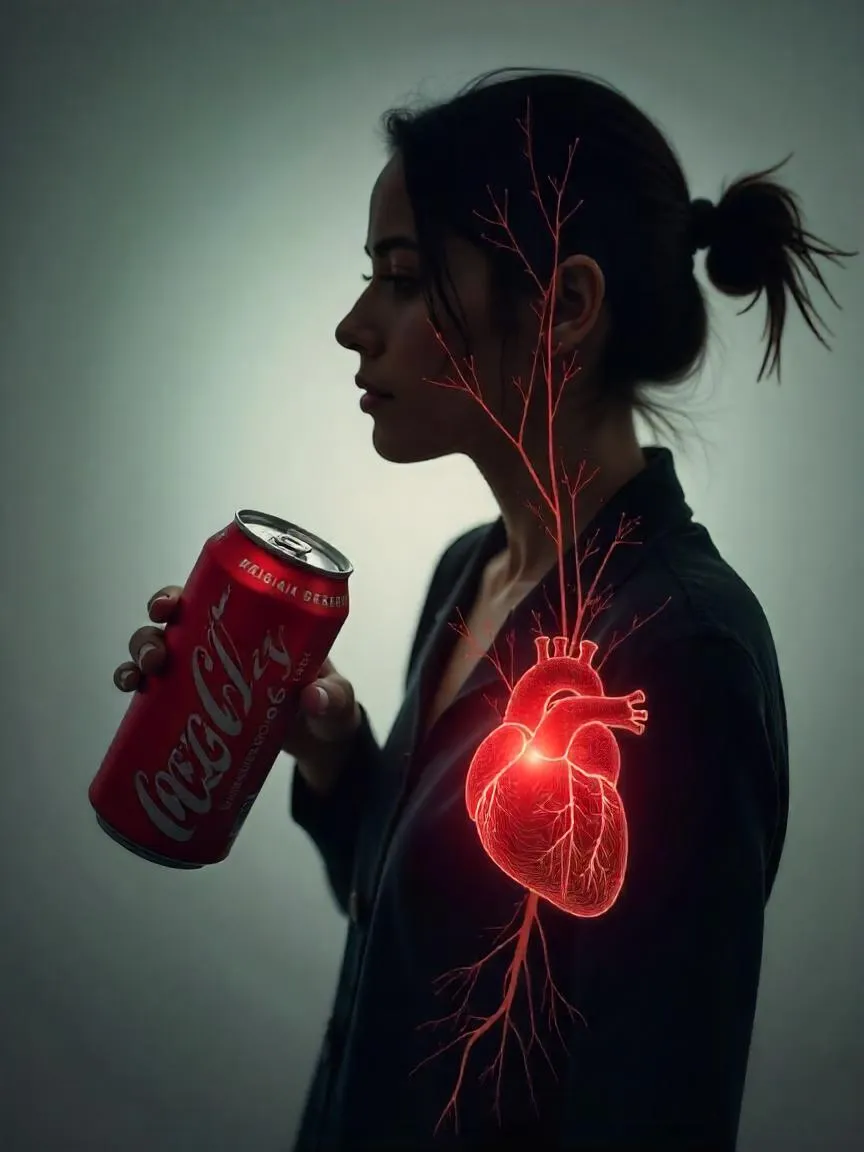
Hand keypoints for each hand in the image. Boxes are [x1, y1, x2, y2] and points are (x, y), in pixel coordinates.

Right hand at [112, 585, 362, 796]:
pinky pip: (157, 692)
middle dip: (150, 632)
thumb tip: (313, 698)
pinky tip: (127, 696)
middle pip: (173, 625)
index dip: (177, 595)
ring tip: (136, 679)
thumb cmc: (331, 707)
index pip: (208, 597)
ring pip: (158, 654)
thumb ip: (334, 698)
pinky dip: (136, 689)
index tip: (166, 606)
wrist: (322, 747)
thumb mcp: (338, 699)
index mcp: (254, 625)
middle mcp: (223, 644)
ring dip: (137, 659)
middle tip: (154, 656)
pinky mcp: (196, 707)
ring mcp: (206, 675)